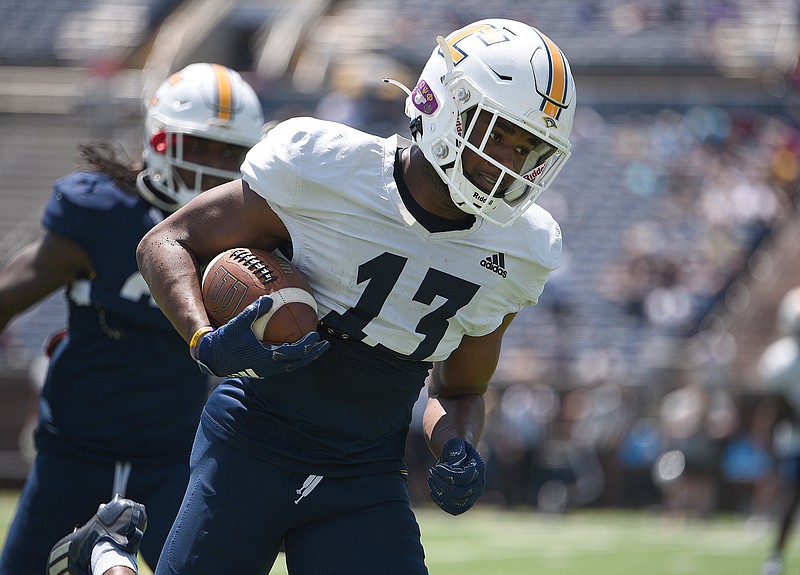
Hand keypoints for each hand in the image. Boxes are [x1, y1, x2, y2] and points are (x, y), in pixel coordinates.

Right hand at [193, 295, 328, 378]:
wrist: (212, 359)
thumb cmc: (224, 341)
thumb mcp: (238, 324)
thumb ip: (254, 311)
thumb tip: (268, 298)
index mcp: (267, 357)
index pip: (293, 353)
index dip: (307, 345)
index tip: (316, 335)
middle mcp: (269, 367)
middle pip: (298, 362)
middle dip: (312, 353)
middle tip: (324, 345)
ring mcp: (266, 371)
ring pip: (291, 366)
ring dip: (304, 357)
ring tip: (312, 348)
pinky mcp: (261, 370)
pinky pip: (282, 365)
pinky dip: (292, 358)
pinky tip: (292, 349)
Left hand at [428, 438, 485, 515]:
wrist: (458, 456)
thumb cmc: (455, 448)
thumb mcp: (455, 445)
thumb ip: (455, 454)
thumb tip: (453, 468)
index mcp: (478, 469)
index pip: (464, 478)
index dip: (447, 474)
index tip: (437, 466)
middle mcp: (479, 485)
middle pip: (459, 493)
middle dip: (441, 484)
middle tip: (431, 472)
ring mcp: (473, 496)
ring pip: (456, 503)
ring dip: (439, 493)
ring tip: (431, 480)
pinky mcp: (466, 504)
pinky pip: (455, 510)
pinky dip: (442, 503)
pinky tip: (433, 492)